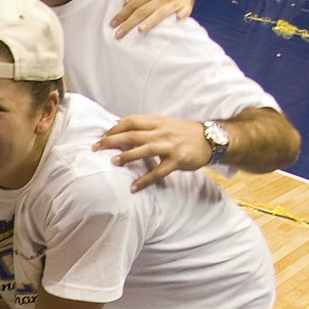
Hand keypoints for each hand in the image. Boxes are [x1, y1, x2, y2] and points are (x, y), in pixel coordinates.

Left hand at [95, 115, 213, 189]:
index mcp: (158, 122)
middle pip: (133, 134)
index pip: (131, 121)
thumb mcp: (166, 124)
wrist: (212, 139)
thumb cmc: (185, 133)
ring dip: (127, 156)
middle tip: (96, 148)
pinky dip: (145, 180)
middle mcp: (162, 131)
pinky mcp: (178, 160)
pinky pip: (159, 171)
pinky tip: (134, 187)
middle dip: (112, 140)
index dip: (115, 128)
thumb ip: (147, 126)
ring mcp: (170, 145)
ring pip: (145, 149)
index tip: (101, 135)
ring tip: (112, 162)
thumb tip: (123, 129)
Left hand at [112, 0, 195, 37]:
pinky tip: (177, 19)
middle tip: (118, 34)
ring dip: (151, 21)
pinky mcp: (186, 5)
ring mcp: (176, 0)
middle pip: (144, 10)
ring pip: (161, 13)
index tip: (113, 24)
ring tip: (140, 30)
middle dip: (130, 23)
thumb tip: (126, 1)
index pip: (135, 2)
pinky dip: (182, 14)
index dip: (123, 13)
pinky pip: (185, 11)